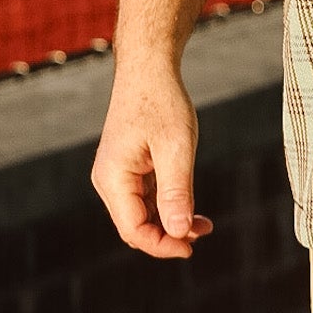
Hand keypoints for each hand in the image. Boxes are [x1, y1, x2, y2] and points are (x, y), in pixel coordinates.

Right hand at [91, 61, 213, 258]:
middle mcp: (108, 180)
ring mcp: (116, 173)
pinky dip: (166, 203)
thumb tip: (180, 232)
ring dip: (169, 220)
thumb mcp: (176, 146)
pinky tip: (189, 203)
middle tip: (204, 231)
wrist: (149, 66)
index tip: (192, 245)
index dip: (162, 244)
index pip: (134, 230)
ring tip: (203, 223)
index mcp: (113, 178)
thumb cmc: (162, 101)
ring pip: (141, 212)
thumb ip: (177, 191)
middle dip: (168, 234)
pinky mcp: (127, 165)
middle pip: (135, 225)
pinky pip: (144, 196)